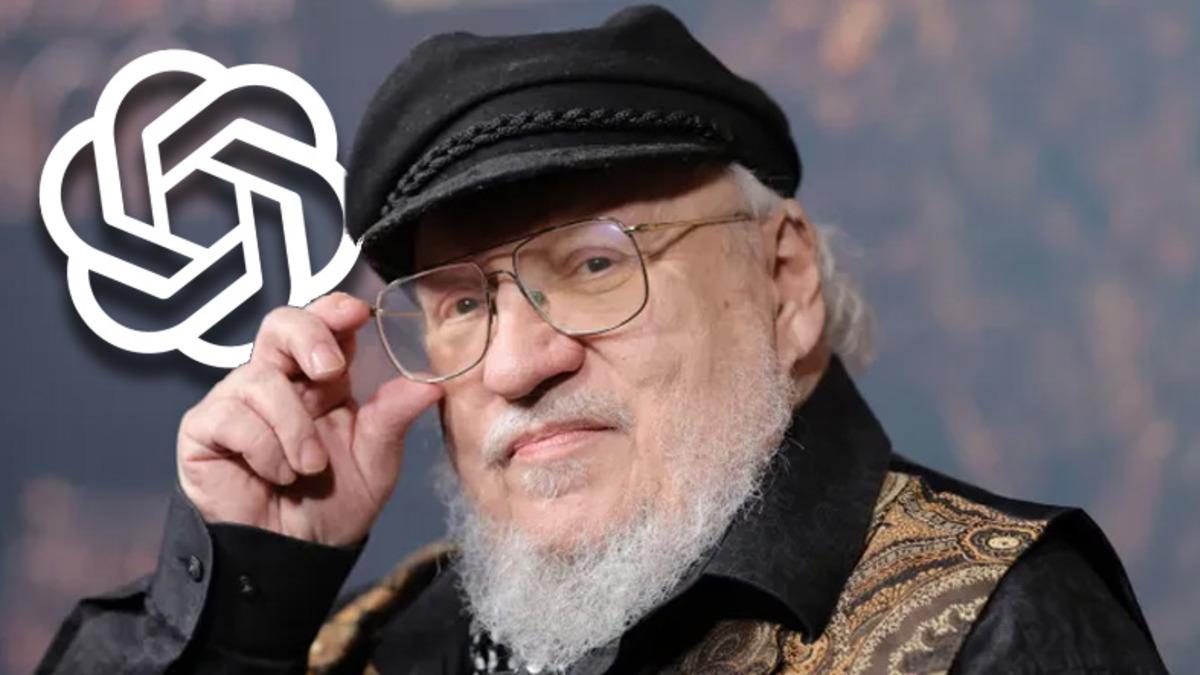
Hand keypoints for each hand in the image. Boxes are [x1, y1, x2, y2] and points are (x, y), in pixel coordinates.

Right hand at [176, 291, 442, 546]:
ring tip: (309, 468)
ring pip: (260, 378)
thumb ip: (394, 418)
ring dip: (293, 427)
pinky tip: (274, 474)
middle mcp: (279, 380)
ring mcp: (238, 401)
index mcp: (323, 379)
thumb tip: (431, 384)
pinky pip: (231, 416)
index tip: (357, 313)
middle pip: (280, 324)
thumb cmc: (334, 504)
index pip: (324, 323)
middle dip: (308, 337)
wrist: (295, 555)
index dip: (334, 309)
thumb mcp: (375, 460)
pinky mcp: (206, 428)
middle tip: (330, 370)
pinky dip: (262, 448)